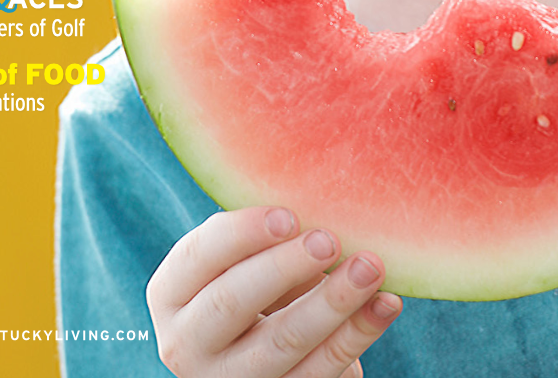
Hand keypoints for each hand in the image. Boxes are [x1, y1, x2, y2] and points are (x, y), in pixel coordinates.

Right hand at [147, 205, 401, 375]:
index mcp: (171, 293)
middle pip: (233, 301)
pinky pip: (320, 371)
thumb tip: (319, 196)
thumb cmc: (253, 282)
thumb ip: (262, 237)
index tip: (290, 215)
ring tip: (371, 267)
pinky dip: (358, 334)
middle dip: (285, 267)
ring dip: (333, 302)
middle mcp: (186, 343)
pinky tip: (386, 303)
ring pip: (282, 342)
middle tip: (331, 240)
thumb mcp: (241, 260)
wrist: (258, 355)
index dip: (244, 233)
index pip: (200, 255)